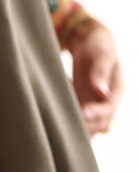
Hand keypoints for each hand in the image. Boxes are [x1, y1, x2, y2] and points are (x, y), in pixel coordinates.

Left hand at [69, 21, 123, 135]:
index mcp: (116, 90)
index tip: (83, 112)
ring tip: (58, 121)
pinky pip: (77, 119)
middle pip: (99, 123)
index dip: (97, 113)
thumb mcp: (101, 55)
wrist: (90, 43)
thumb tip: (102, 91)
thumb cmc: (96, 46)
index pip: (109, 108)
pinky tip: (54, 111)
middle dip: (85, 125)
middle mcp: (106, 102)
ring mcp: (94, 105)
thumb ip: (101, 72)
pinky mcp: (82, 105)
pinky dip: (67, 120)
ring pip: (88, 126)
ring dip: (75, 127)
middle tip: (65, 122)